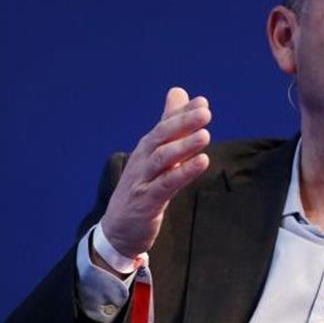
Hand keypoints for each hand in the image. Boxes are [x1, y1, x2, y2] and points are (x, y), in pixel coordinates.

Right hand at [98, 87, 211, 260]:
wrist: (118, 230)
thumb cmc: (142, 188)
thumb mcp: (157, 156)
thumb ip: (170, 126)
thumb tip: (180, 92)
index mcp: (147, 148)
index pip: (164, 126)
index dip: (182, 114)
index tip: (202, 102)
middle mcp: (143, 160)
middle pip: (160, 137)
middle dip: (182, 123)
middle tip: (205, 112)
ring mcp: (143, 181)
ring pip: (162, 159)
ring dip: (183, 146)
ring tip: (205, 135)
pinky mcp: (147, 202)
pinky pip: (165, 185)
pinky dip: (183, 172)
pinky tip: (201, 163)